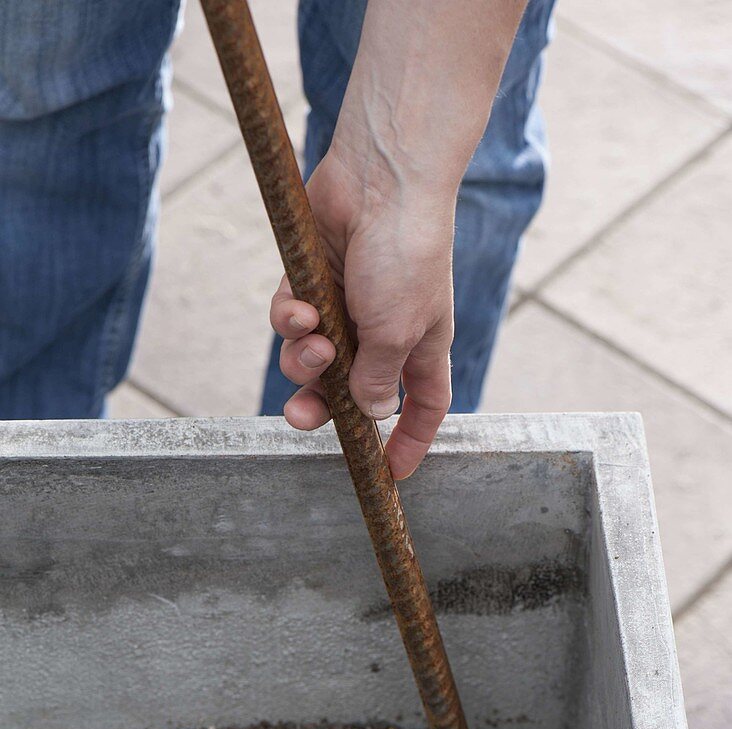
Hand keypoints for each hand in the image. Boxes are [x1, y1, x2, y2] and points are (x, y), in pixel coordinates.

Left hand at [269, 148, 454, 479]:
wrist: (382, 178)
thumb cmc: (407, 254)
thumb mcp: (397, 332)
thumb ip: (378, 380)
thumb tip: (370, 413)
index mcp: (421, 349)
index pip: (423, 407)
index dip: (410, 440)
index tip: (392, 471)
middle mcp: (384, 331)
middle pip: (350, 391)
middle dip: (322, 407)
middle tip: (302, 417)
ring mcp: (348, 305)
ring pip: (312, 357)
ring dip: (305, 359)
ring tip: (313, 342)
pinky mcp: (314, 278)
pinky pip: (293, 317)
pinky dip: (291, 318)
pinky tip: (299, 306)